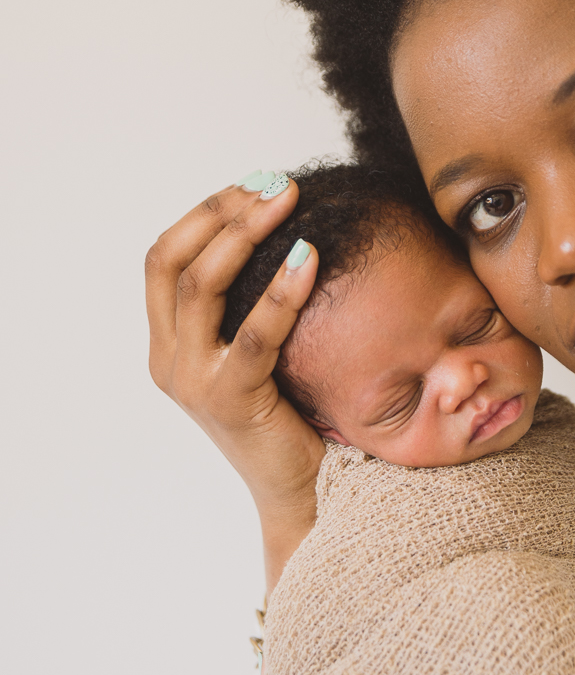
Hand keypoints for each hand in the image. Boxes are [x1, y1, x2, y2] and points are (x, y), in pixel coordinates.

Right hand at [146, 179, 325, 588]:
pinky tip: (310, 257)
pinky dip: (281, 289)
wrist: (304, 489)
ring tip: (288, 203)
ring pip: (201, 286)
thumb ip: (253, 301)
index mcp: (169, 342)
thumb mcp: (261, 348)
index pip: (165, 257)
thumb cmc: (295, 412)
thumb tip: (285, 226)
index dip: (203, 214)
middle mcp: (169, 359)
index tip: (251, 186)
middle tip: (274, 185)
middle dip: (221, 213)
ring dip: (244, 235)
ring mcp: (193, 381)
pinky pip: (253, 333)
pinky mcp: (229, 401)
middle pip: (173, 261)